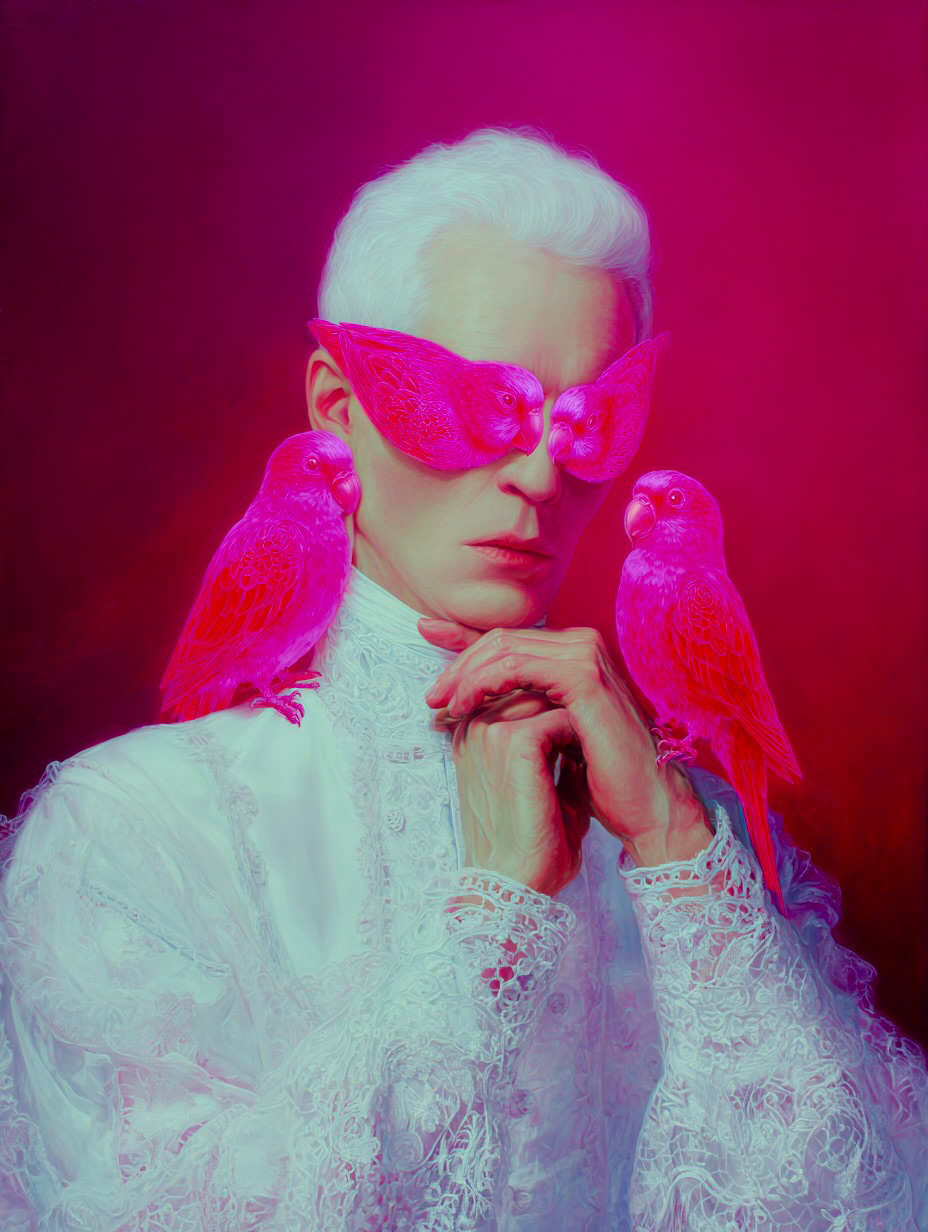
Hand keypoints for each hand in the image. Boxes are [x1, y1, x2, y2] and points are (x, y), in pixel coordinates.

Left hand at [421, 620, 711, 867]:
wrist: (644, 807)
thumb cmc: (599, 776)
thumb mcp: (547, 733)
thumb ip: (520, 706)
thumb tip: (474, 696)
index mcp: (573, 654)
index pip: (509, 639)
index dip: (462, 637)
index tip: (424, 634)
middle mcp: (581, 645)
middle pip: (502, 639)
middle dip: (458, 663)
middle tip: (431, 697)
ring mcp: (585, 656)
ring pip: (505, 648)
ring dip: (465, 675)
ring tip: (443, 705)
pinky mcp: (583, 676)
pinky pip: (518, 667)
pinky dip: (484, 683)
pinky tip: (466, 706)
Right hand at [441, 688, 590, 896]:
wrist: (515, 885)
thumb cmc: (529, 842)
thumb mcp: (538, 783)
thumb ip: (552, 746)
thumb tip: (580, 719)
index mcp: (471, 733)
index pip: (513, 686)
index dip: (551, 700)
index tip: (577, 733)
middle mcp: (472, 725)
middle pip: (526, 681)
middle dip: (564, 702)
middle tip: (589, 737)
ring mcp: (489, 730)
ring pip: (545, 692)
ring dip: (573, 715)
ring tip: (588, 750)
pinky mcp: (513, 741)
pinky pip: (559, 715)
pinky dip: (579, 735)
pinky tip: (586, 759)